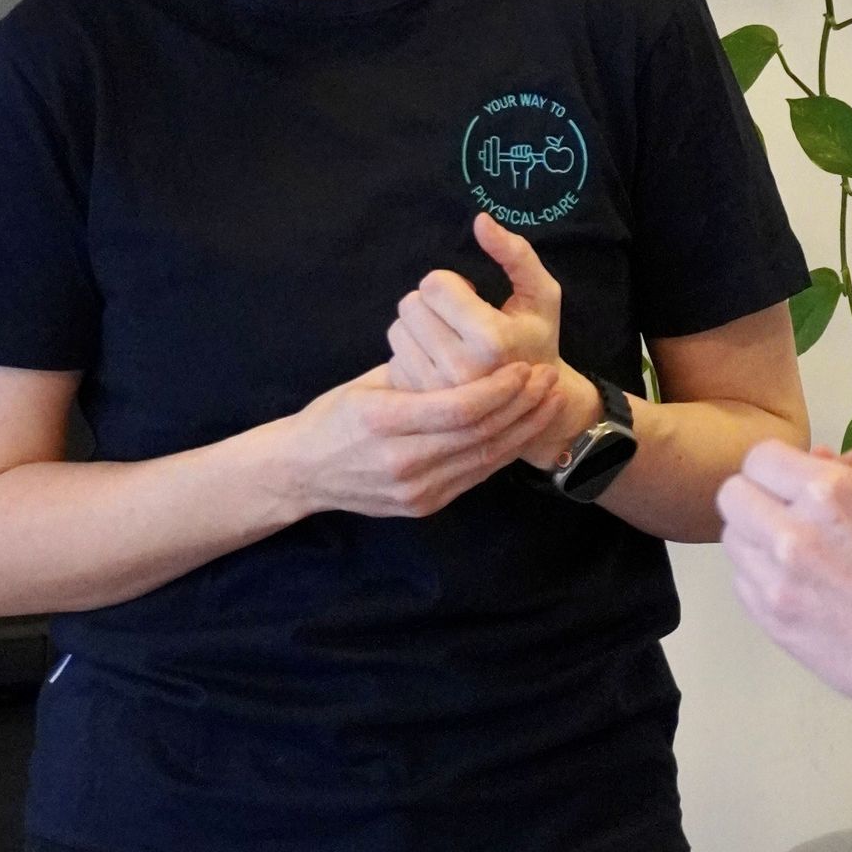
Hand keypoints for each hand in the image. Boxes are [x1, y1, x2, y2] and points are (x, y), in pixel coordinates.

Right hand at [282, 360, 569, 519]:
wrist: (302, 472)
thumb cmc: (334, 415)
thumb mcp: (368, 383)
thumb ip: (417, 373)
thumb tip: (467, 346)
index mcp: (382, 421)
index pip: (458, 408)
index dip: (499, 388)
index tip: (526, 367)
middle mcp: (401, 462)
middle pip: (479, 435)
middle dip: (522, 406)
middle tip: (550, 378)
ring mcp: (414, 491)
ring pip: (484, 459)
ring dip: (523, 430)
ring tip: (549, 401)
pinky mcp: (423, 506)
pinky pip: (474, 476)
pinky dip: (503, 451)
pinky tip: (524, 429)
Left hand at [386, 211, 597, 463]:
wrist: (533, 406)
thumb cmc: (538, 339)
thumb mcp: (541, 294)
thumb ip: (516, 253)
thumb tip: (480, 221)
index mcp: (491, 339)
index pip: (434, 284)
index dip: (451, 283)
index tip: (471, 297)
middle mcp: (460, 369)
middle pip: (410, 304)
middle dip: (432, 303)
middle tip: (457, 318)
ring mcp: (435, 391)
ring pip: (397, 329)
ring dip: (419, 326)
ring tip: (448, 339)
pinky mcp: (418, 402)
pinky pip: (392, 357)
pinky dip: (411, 353)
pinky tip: (437, 362)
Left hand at [718, 431, 851, 720]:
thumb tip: (821, 457)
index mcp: (829, 492)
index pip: (759, 457)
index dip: (779, 463)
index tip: (798, 477)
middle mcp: (792, 533)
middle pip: (732, 496)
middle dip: (759, 494)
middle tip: (791, 509)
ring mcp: (778, 584)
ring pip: (734, 540)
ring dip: (757, 536)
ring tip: (796, 549)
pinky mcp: (775, 624)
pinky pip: (742, 584)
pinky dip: (761, 577)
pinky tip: (799, 583)